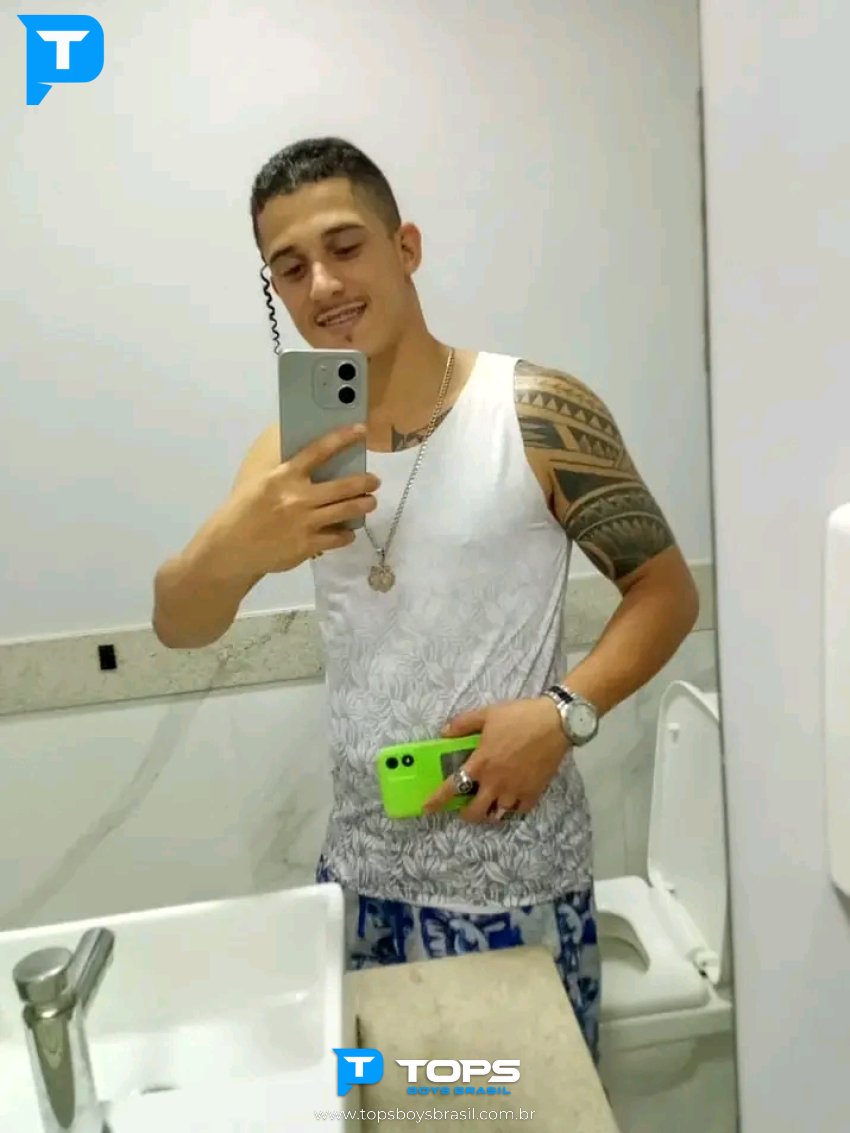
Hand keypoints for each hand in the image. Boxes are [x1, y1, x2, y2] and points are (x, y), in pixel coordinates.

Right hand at [212, 424, 379, 576]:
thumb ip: (285, 474)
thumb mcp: (260, 483)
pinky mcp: (307, 545)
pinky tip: (347, 531)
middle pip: (343, 486)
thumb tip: (310, 462)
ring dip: (363, 505)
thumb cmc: (242, 511)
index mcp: (283, 476)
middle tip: (374, 481)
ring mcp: (304, 523)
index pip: (319, 451)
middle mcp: (298, 497)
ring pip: (347, 511)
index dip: (342, 438)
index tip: (361, 430)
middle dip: (365, 482)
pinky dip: (347, 533)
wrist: (230, 548)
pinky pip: (338, 537)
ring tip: (370, 502)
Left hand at [422, 696, 570, 823]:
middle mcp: (495, 783)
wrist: (555, 722)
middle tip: (466, 807)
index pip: (452, 788)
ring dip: (489, 812)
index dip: (437, 801)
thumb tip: (444, 732)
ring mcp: (515, 790)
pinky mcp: (533, 792)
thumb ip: (463, 724)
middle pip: (475, 812)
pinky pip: (519, 811)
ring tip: (489, 804)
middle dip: (466, 814)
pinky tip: (510, 801)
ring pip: (497, 815)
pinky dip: (512, 809)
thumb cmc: (519, 717)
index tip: (427, 809)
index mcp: (481, 764)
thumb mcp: (487, 714)